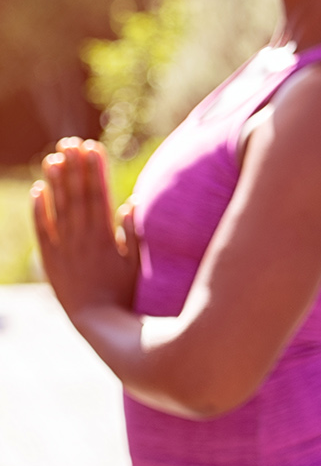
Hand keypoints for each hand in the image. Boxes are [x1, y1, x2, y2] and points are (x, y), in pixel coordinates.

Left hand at [32, 138, 139, 319]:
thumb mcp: (138, 262)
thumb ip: (132, 232)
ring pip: (59, 208)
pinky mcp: (50, 261)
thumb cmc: (125, 292)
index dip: (95, 169)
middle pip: (78, 195)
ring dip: (56, 182)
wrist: (98, 323)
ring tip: (53, 157)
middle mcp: (83, 239)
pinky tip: (38, 190)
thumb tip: (129, 202)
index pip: (99, 194)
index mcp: (106, 236)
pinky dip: (39, 210)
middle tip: (71, 142)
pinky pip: (42, 231)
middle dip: (75, 167)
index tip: (93, 146)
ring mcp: (64, 249)